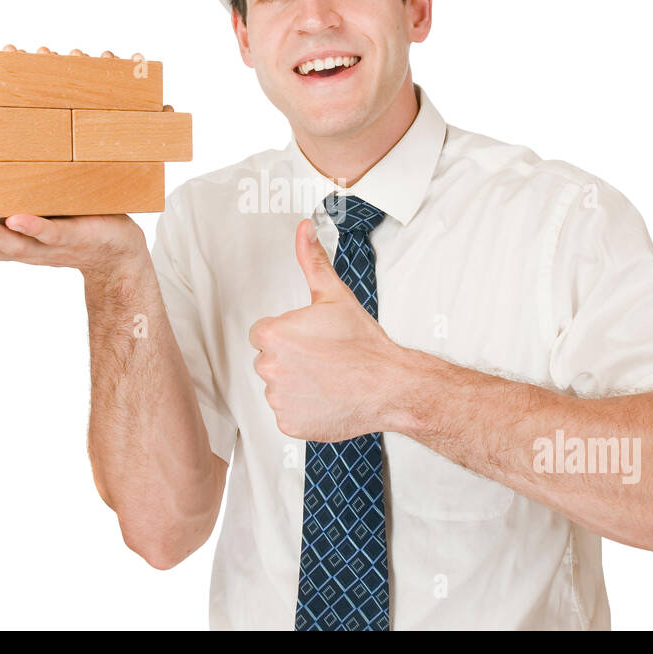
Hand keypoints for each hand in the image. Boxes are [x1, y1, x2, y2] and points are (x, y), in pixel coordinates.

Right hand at [0, 208, 146, 278]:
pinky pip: (52, 233)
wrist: (119, 251)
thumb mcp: (38, 203)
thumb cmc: (73, 220)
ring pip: (10, 243)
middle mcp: (23, 246)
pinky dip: (33, 228)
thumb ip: (12, 187)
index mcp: (8, 238)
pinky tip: (17, 219)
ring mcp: (48, 244)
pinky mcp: (76, 236)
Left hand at [248, 219, 404, 441]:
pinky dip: (304, 409)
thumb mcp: (334, 295)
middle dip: (290, 359)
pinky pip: (288, 413)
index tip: (310, 339)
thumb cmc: (363, 344)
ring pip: (279, 387)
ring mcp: (279, 399)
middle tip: (323, 358)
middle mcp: (269, 368)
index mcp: (272, 335)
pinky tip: (326, 398)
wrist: (389, 385)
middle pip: (268, 360)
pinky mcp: (289, 424)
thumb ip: (311, 260)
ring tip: (327, 378)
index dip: (289, 335)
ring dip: (297, 384)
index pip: (263, 334)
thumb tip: (304, 229)